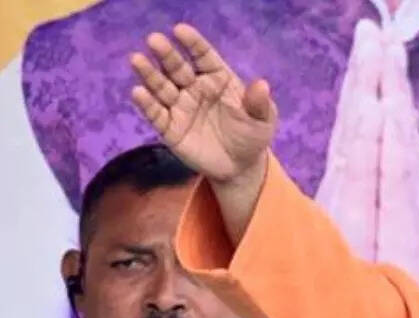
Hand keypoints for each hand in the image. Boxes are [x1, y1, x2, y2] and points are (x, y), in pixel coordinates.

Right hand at [129, 23, 275, 186]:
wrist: (240, 167)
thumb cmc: (251, 135)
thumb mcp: (262, 120)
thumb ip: (259, 103)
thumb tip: (262, 84)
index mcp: (217, 79)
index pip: (203, 56)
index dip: (192, 43)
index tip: (180, 30)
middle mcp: (194, 88)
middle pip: (177, 67)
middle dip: (166, 54)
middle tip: (154, 39)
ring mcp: (180, 106)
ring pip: (162, 87)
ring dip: (149, 74)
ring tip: (137, 59)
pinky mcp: (170, 128)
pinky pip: (156, 114)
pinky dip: (147, 104)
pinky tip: (139, 92)